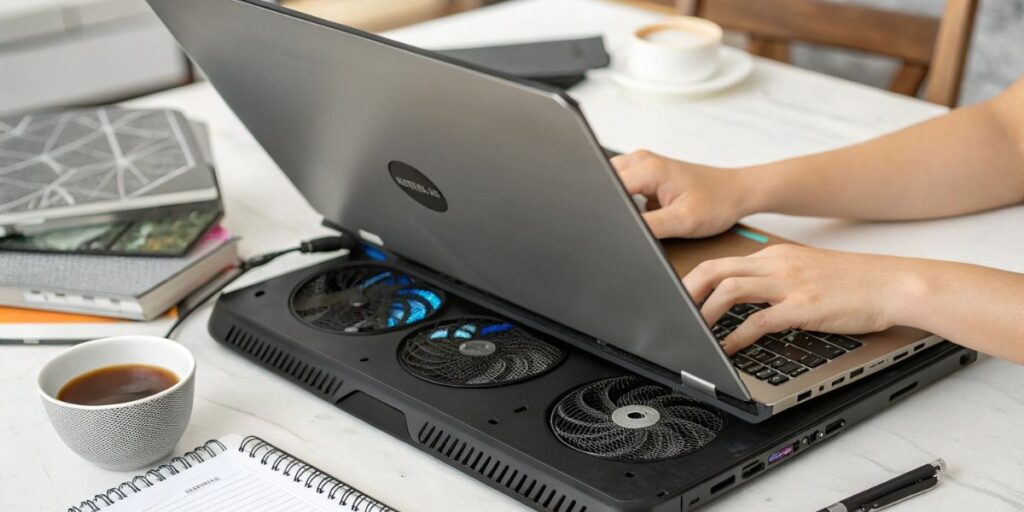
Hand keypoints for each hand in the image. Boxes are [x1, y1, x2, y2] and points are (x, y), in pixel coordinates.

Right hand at [611, 150, 756, 238]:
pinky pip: (623, 186)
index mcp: (647, 168)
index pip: (606, 187)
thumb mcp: (682, 221)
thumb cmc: (717, 202)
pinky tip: (648, 212)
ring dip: (619, 203)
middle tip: (634, 222)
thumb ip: (646, 227)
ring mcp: (642, 165)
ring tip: (648, 214)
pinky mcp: (646, 174)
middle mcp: (641, 161)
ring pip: (612, 185)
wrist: (736, 192)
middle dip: (609, 205)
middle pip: (604, 183)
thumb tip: (621, 232)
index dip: (604, 209)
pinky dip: (627, 202)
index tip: (611, 224)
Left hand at [683, 245, 920, 354]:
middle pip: (714, 270)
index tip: (676, 299)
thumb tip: (741, 302)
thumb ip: (773, 282)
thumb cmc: (853, 284)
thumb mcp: (805, 273)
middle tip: (671, 314)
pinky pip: (758, 320)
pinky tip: (725, 349)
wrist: (893, 284)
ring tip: (693, 334)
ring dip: (704, 314)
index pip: (721, 262)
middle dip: (686, 292)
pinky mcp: (804, 306)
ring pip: (729, 290)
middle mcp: (777, 264)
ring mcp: (790, 283)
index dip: (692, 280)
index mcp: (774, 256)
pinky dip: (735, 335)